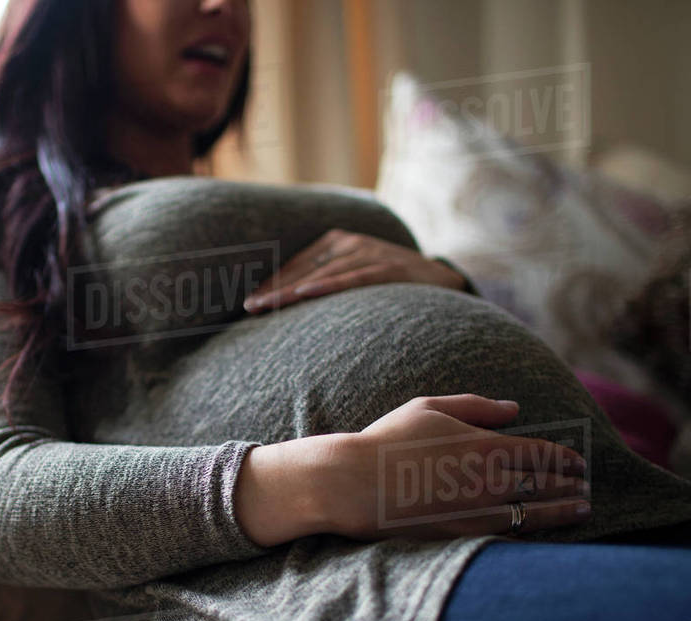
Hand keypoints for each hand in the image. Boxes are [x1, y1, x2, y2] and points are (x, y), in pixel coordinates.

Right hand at [234, 395, 590, 546]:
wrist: (355, 484)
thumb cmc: (388, 440)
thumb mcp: (429, 407)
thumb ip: (476, 406)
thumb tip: (515, 408)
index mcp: (486, 445)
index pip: (543, 453)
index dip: (566, 458)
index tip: (580, 463)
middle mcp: (491, 480)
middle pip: (547, 483)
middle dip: (572, 484)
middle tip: (587, 487)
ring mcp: (480, 511)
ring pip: (536, 512)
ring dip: (564, 511)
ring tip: (582, 510)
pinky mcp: (464, 535)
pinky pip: (510, 536)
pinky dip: (533, 533)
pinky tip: (543, 532)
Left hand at [242, 228, 466, 313]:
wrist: (441, 280)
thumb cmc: (389, 284)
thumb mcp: (354, 276)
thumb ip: (326, 284)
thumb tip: (287, 307)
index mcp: (336, 242)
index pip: (296, 265)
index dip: (272, 284)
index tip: (249, 304)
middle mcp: (349, 242)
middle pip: (304, 269)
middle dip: (274, 289)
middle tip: (249, 309)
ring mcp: (368, 252)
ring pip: (322, 273)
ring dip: (291, 290)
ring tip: (268, 306)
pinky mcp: (387, 267)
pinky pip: (352, 277)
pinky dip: (327, 285)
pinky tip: (304, 293)